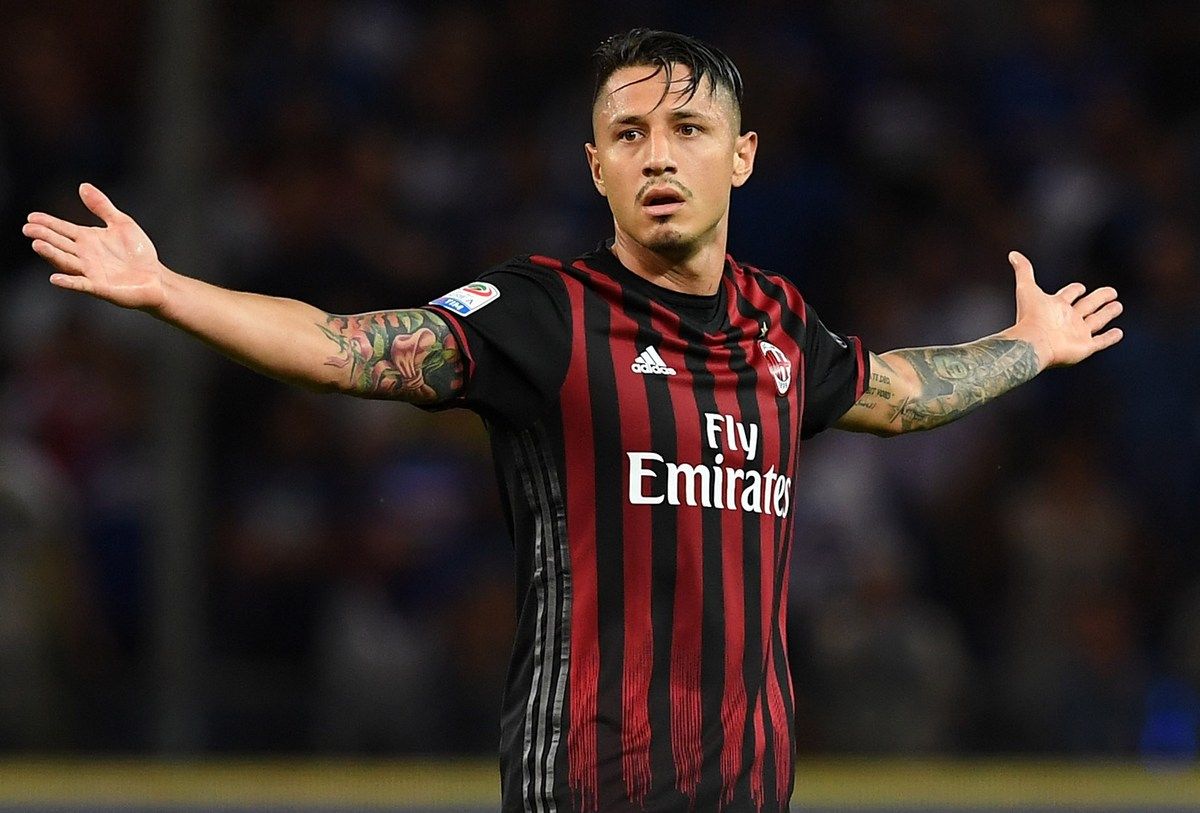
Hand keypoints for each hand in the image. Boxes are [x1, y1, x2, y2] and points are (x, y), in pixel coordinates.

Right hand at [23, 183, 167, 311]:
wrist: (156, 277)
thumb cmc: (137, 252)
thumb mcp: (121, 223)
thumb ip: (102, 206)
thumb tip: (83, 186)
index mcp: (87, 239)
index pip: (62, 229)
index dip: (48, 223)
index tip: (32, 217)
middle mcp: (84, 255)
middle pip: (60, 244)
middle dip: (44, 236)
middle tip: (28, 229)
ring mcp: (90, 272)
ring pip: (66, 262)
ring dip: (52, 255)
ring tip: (38, 245)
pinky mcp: (99, 287)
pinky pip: (80, 284)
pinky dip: (68, 282)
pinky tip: (55, 278)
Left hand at [1007, 250, 1123, 368]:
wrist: (1033, 343)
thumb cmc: (1030, 316)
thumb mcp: (1027, 288)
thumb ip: (1023, 271)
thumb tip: (1013, 254)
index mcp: (1055, 306)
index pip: (1068, 295)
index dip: (1074, 290)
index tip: (1079, 287)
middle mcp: (1067, 320)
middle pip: (1087, 306)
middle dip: (1099, 299)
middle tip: (1111, 291)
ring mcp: (1077, 334)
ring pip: (1097, 321)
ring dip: (1107, 314)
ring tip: (1118, 306)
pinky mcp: (1085, 347)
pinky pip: (1101, 342)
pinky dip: (1110, 338)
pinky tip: (1118, 333)